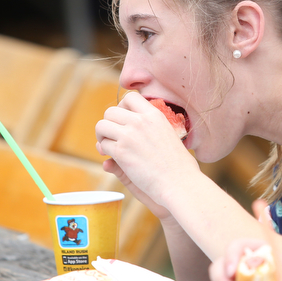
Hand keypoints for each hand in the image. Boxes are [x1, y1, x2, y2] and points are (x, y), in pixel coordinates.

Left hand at [95, 92, 197, 216]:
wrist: (180, 183)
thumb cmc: (179, 165)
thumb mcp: (169, 137)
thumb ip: (150, 130)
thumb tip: (130, 131)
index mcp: (155, 115)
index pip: (130, 97)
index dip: (122, 107)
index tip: (124, 120)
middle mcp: (141, 121)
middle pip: (111, 111)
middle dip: (109, 123)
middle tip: (113, 136)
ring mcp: (129, 135)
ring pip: (101, 125)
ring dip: (102, 135)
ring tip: (108, 146)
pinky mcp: (121, 152)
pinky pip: (103, 145)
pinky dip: (104, 151)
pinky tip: (112, 157)